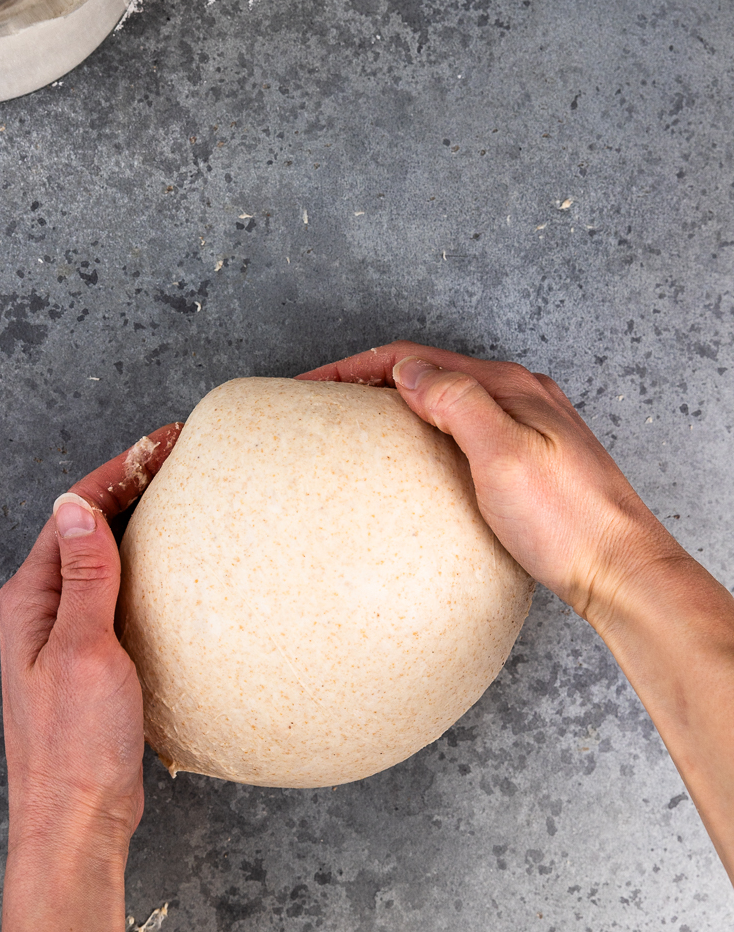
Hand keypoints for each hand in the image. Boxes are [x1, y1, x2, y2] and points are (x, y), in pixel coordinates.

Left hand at [0, 423, 181, 931]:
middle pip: (90, 526)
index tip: (163, 442)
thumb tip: (79, 505)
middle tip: (185, 457)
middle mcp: (43, 608)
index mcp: (32, 598)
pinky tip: (182, 570)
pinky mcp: (95, 657)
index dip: (119, 470)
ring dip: (143, 524)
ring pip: (107, 559)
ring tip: (188, 497)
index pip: (75, 511)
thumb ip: (86, 578)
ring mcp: (68, 633)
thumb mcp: (85, 651)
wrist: (78, 819)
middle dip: (134, 485)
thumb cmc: (76, 744)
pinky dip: (150, 568)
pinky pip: (121, 594)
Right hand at [299, 343, 733, 885]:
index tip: (310, 383)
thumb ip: (458, 403)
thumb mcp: (504, 455)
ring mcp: (526, 430)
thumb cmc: (568, 522)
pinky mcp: (528, 464)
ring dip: (398, 404)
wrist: (621, 572)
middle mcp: (519, 399)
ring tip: (357, 425)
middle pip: (429, 373)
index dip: (355, 366)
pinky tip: (415, 458)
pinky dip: (425, 430)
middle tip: (323, 400)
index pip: (415, 359)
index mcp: (509, 388)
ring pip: (446, 401)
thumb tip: (409, 370)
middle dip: (371, 379)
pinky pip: (464, 430)